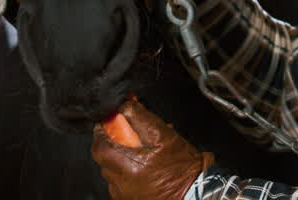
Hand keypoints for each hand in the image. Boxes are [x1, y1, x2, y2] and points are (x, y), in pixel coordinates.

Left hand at [92, 98, 214, 199]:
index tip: (109, 123)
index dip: (102, 132)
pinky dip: (126, 174)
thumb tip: (124, 106)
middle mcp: (123, 184)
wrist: (198, 193)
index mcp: (129, 167)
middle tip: (127, 136)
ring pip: (112, 172)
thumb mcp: (164, 135)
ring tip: (140, 153)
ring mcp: (125, 196)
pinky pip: (120, 184)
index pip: (99, 146)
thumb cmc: (184, 168)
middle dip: (113, 144)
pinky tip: (143, 168)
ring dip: (120, 159)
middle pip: (104, 159)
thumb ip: (140, 117)